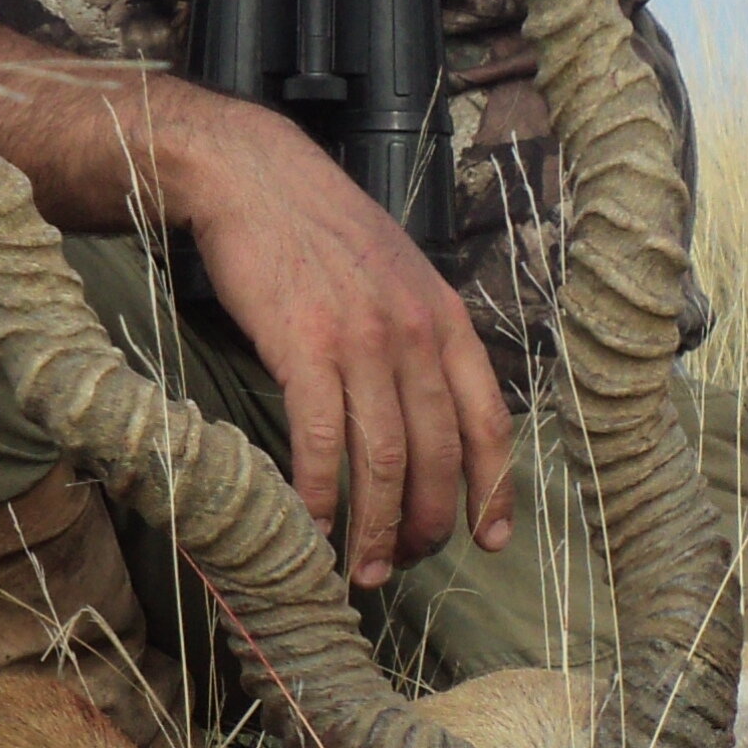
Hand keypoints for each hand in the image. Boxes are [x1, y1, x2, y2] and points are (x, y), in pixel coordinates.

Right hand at [167, 103, 512, 585]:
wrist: (254, 176)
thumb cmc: (318, 228)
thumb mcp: (397, 274)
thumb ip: (419, 336)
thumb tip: (424, 407)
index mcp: (447, 319)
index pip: (488, 420)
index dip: (493, 489)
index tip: (490, 539)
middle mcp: (416, 334)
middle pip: (438, 455)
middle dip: (427, 526)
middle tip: (406, 566)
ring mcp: (363, 341)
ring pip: (384, 459)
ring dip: (377, 529)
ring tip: (364, 571)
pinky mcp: (304, 346)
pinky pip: (321, 440)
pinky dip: (320, 493)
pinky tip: (312, 525)